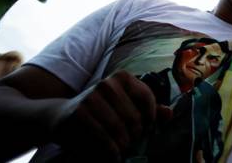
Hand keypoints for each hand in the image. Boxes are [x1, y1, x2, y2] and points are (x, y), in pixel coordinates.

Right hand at [49, 71, 170, 160]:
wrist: (62, 115)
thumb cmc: (100, 110)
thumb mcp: (123, 103)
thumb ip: (147, 108)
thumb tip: (169, 113)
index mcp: (122, 77)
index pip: (147, 98)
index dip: (151, 117)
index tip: (148, 129)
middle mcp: (107, 83)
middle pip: (134, 117)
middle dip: (136, 135)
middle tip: (134, 144)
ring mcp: (92, 97)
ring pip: (119, 129)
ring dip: (124, 145)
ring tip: (124, 150)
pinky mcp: (80, 113)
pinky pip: (103, 137)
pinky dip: (111, 151)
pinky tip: (114, 156)